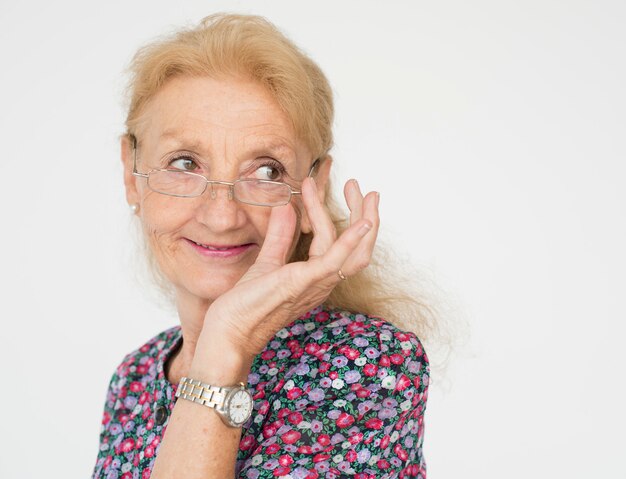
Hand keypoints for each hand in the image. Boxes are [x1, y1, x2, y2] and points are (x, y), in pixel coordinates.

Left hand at [197, 177, 379, 360]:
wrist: (231, 330)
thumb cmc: (247, 304)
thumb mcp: (267, 261)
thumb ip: (280, 236)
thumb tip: (285, 207)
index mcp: (316, 277)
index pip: (335, 242)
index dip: (331, 213)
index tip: (315, 186)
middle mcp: (323, 282)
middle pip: (359, 249)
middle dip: (364, 216)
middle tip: (358, 187)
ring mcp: (317, 283)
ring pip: (355, 252)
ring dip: (361, 218)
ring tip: (359, 191)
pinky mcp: (305, 282)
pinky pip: (336, 260)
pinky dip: (352, 240)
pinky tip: (362, 222)